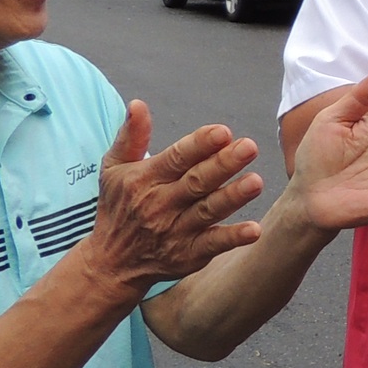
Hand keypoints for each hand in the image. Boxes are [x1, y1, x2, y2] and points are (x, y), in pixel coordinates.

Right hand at [76, 103, 266, 299]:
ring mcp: (175, 231)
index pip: (176, 158)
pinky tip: (254, 230)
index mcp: (145, 179)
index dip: (199, 145)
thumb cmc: (118, 206)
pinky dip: (233, 238)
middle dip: (223, 164)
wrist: (111, 263)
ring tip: (256, 182)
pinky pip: (213, 244)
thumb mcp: (114, 169)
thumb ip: (131, 137)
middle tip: (249, 147)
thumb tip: (138, 104)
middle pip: (196, 181)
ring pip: (208, 210)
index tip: (223, 132)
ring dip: (233, 197)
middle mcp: (160, 204)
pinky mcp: (188, 255)